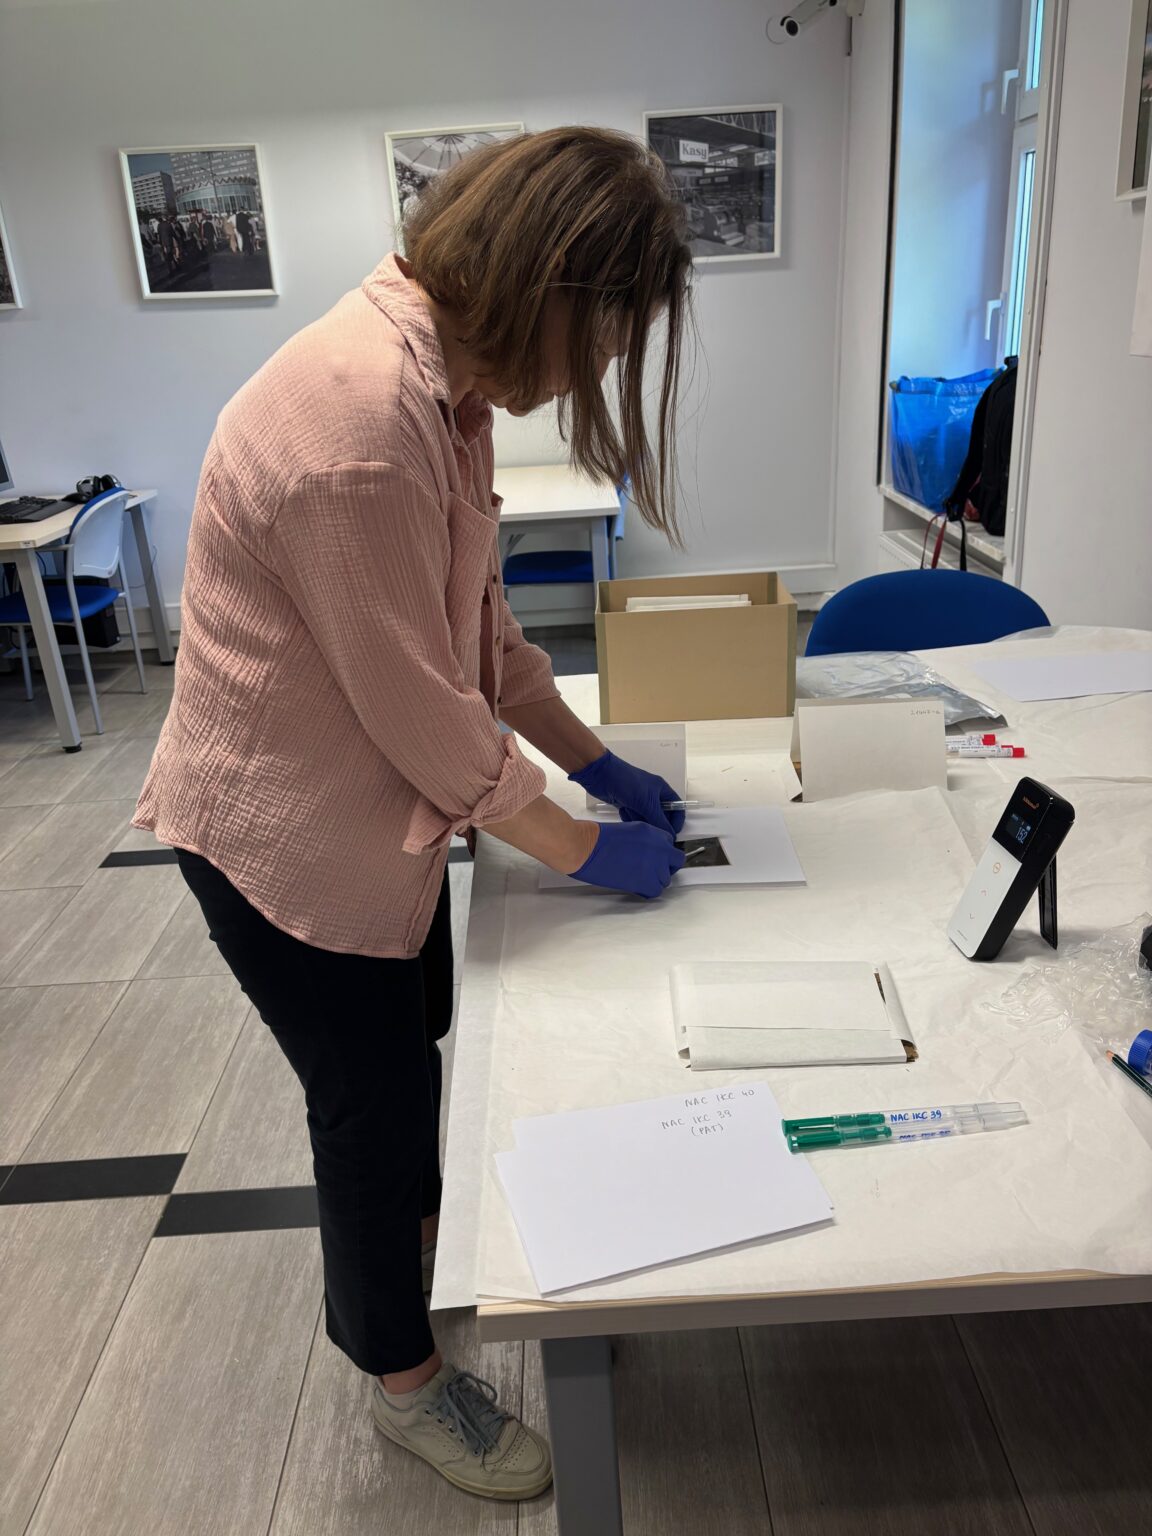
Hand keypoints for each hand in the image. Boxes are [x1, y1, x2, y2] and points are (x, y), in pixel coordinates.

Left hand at [568, 750, 685, 835]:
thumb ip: (660, 821)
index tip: (671, 834)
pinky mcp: (627, 804)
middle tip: (648, 827)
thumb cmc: (626, 782)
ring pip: (645, 819)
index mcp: (662, 790)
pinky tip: (623, 810)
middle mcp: (652, 795)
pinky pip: (632, 817)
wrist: (601, 775)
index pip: (676, 808)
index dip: (676, 822)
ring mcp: (639, 800)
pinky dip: (628, 817)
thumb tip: (670, 835)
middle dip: (654, 822)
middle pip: (660, 816)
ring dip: (639, 820)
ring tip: (632, 812)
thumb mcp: (647, 803)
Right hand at [569, 821, 685, 899]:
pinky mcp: (645, 882)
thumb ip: (643, 840)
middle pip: (675, 861)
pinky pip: (655, 891)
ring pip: (665, 879)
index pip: (669, 845)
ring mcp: (653, 865)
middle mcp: (658, 848)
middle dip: (666, 866)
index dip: (661, 853)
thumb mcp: (627, 830)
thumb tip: (645, 851)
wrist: (585, 848)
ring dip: (654, 880)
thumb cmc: (596, 838)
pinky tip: (636, 887)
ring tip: (638, 878)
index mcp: (652, 832)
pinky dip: (647, 891)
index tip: (654, 858)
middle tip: (652, 870)